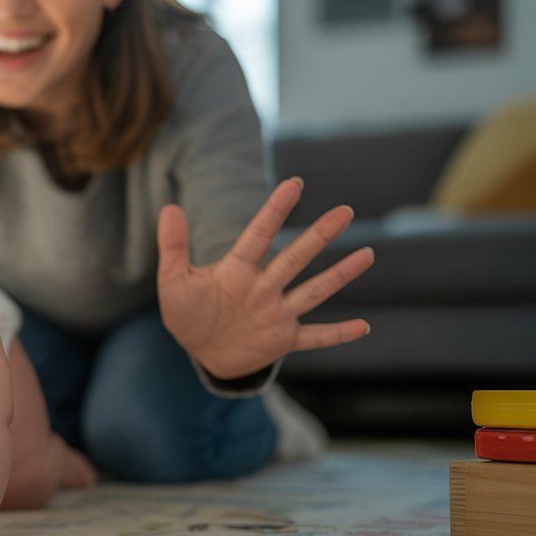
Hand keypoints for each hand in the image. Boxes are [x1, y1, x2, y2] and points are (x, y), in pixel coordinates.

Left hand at [156, 177, 375, 379]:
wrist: (200, 352)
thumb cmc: (187, 313)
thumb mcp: (174, 281)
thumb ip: (173, 247)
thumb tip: (169, 207)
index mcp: (236, 271)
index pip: (258, 235)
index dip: (274, 210)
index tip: (294, 183)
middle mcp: (262, 288)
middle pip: (294, 258)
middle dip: (318, 236)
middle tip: (344, 211)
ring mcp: (275, 314)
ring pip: (312, 292)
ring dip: (338, 276)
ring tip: (366, 255)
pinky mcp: (282, 340)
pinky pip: (314, 337)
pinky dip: (337, 334)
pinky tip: (363, 327)